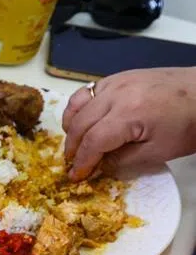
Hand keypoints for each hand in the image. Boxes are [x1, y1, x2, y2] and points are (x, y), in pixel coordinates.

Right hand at [62, 67, 195, 181]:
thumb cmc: (189, 124)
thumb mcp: (159, 151)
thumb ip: (123, 161)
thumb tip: (98, 167)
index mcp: (128, 114)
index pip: (92, 142)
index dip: (82, 162)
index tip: (75, 177)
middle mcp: (116, 94)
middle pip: (80, 124)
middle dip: (72, 147)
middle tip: (73, 164)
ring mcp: (115, 82)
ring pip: (77, 105)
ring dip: (71, 127)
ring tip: (75, 143)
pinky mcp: (118, 77)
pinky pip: (87, 92)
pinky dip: (79, 108)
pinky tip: (83, 120)